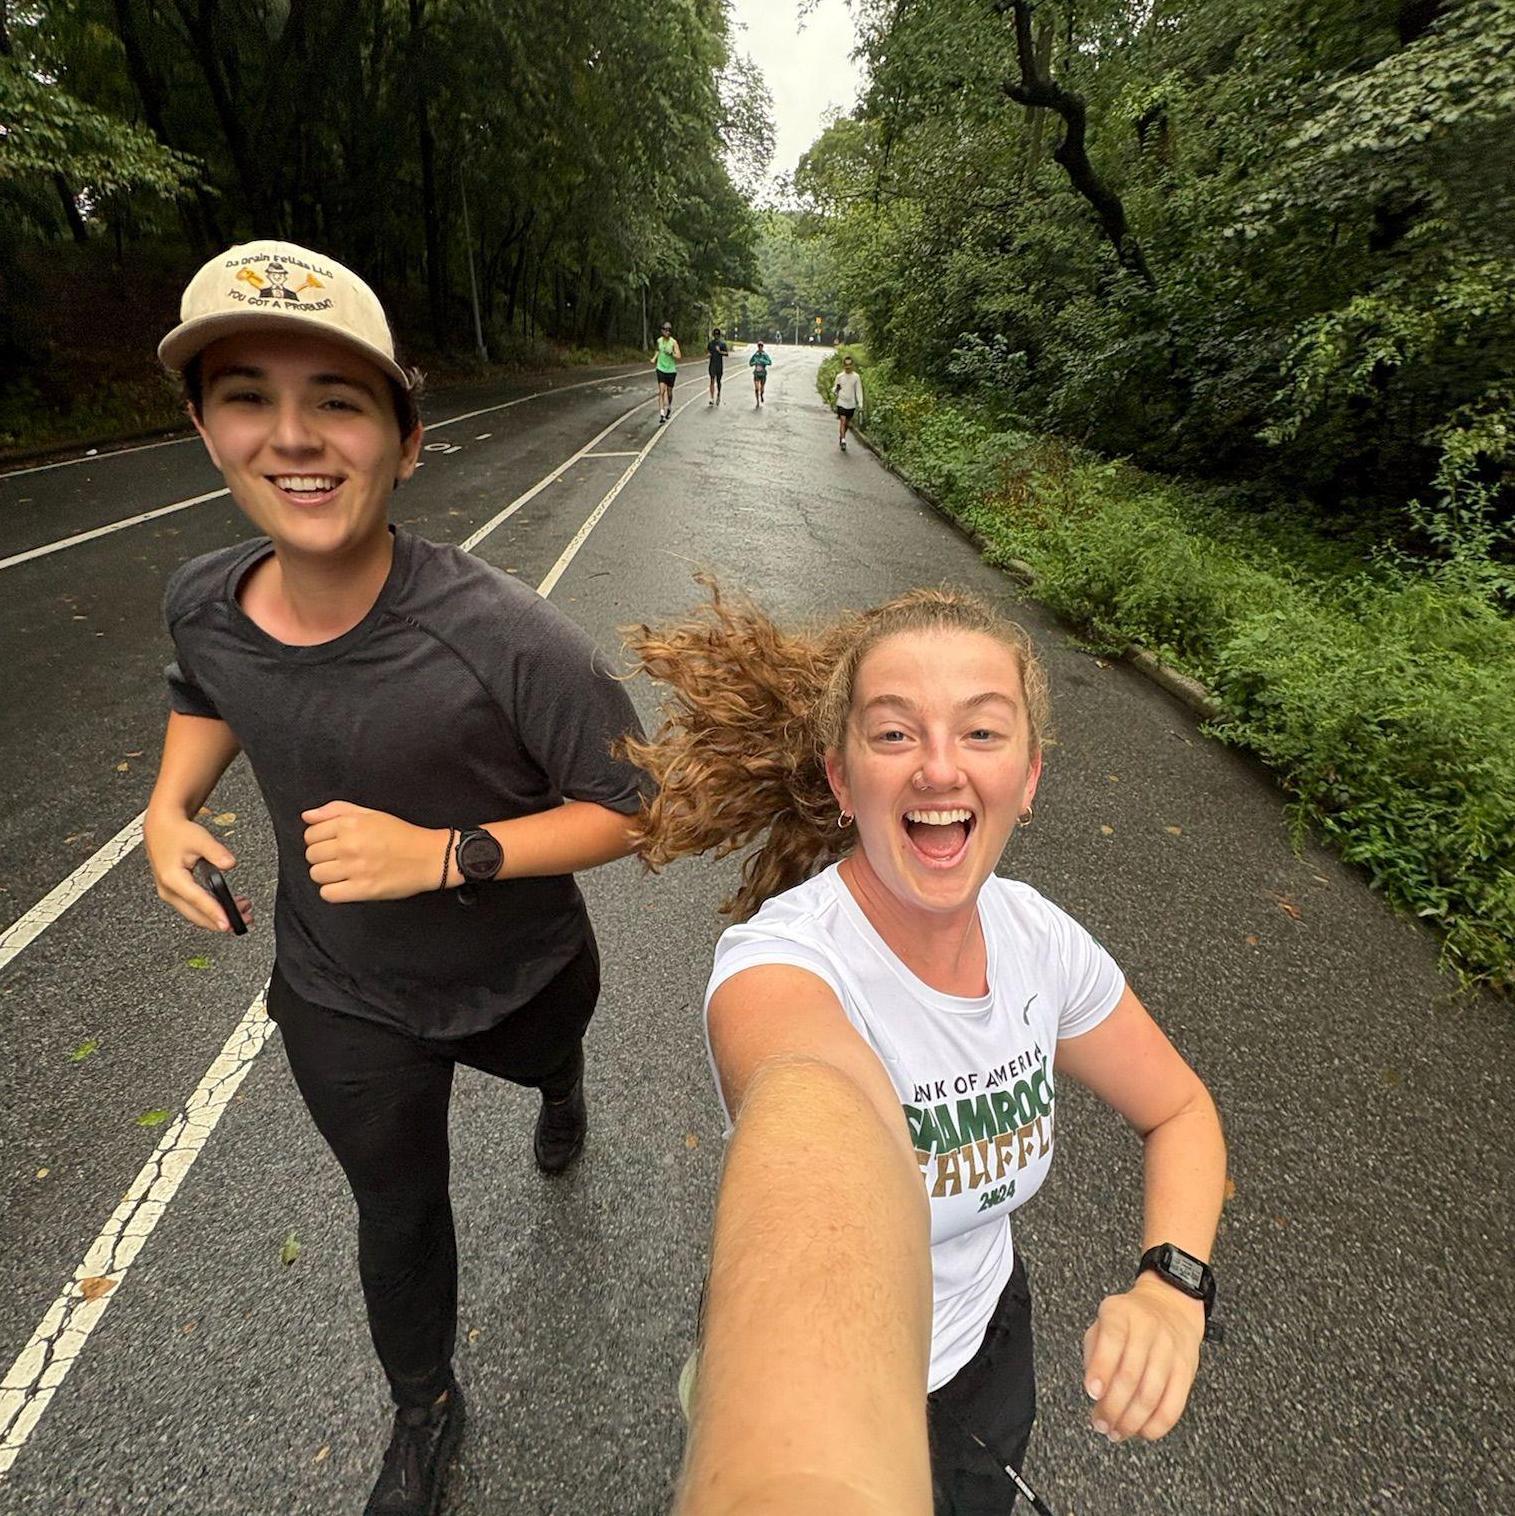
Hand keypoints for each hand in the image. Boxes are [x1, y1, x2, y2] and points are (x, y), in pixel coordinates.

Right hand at [145, 810, 252, 931]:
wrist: (161, 827)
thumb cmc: (177, 833)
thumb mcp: (199, 838)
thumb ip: (216, 852)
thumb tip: (229, 864)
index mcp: (172, 879)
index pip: (197, 901)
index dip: (215, 913)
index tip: (229, 923)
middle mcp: (169, 891)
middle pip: (196, 915)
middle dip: (221, 920)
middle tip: (245, 918)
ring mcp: (171, 894)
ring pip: (196, 913)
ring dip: (218, 915)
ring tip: (243, 910)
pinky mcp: (176, 893)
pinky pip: (195, 907)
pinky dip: (212, 909)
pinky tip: (229, 905)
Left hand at [301, 801, 448, 901]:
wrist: (430, 857)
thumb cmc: (402, 835)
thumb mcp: (370, 814)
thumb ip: (336, 810)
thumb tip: (307, 816)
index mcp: (350, 824)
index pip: (310, 834)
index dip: (319, 840)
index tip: (333, 843)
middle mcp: (349, 845)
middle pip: (311, 855)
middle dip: (323, 857)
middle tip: (342, 858)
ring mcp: (355, 868)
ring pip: (317, 875)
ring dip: (328, 875)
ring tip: (345, 872)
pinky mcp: (362, 889)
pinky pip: (328, 894)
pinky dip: (334, 891)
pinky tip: (347, 885)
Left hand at [1082, 1273, 1204, 1442]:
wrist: (1171, 1308)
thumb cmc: (1129, 1322)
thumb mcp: (1103, 1323)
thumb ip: (1094, 1353)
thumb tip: (1096, 1392)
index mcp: (1121, 1313)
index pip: (1112, 1339)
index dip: (1101, 1368)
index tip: (1092, 1393)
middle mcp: (1148, 1328)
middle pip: (1130, 1375)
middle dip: (1112, 1407)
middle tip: (1100, 1423)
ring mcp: (1170, 1350)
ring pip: (1151, 1395)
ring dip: (1131, 1421)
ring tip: (1116, 1432)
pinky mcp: (1187, 1371)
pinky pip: (1173, 1405)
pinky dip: (1156, 1425)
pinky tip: (1142, 1431)